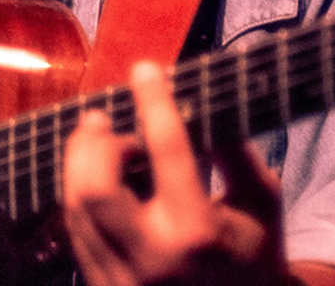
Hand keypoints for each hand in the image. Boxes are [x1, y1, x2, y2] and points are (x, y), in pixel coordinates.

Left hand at [63, 60, 285, 285]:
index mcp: (198, 233)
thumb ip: (234, 149)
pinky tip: (94, 172)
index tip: (146, 69)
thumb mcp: (260, 201)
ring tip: (99, 139)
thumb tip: (199, 96)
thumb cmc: (252, 255)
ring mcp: (121, 279)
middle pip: (96, 187)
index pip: (168, 150)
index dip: (154, 101)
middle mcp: (152, 258)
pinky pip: (75, 230)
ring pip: (76, 207)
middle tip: (104, 116)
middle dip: (95, 141)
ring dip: (80, 160)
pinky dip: (78, 191)